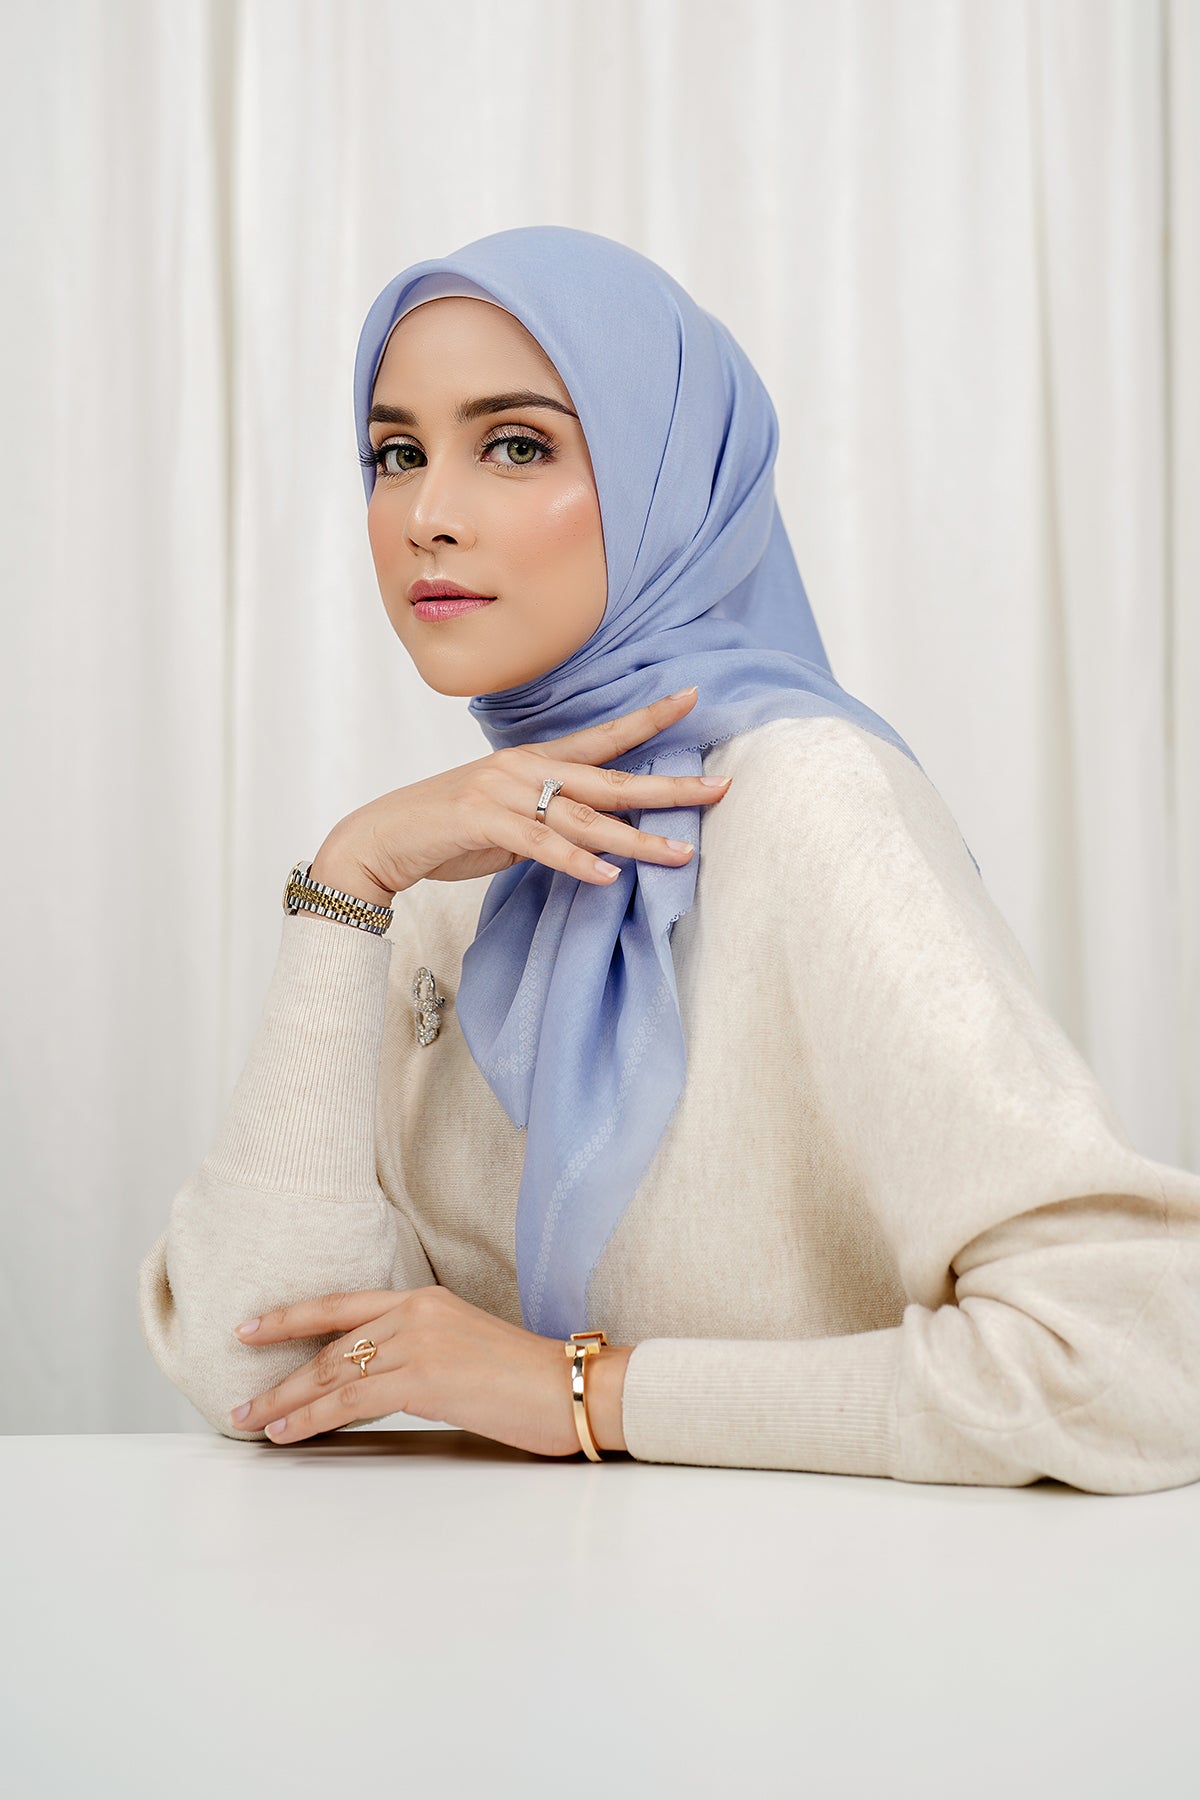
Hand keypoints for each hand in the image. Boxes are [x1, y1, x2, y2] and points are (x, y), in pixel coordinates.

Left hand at [228, 1284, 630, 1456]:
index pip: (342, 1306)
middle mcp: (416, 1311)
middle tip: (241, 1403)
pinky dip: (312, 1417)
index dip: (291, 1317)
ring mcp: (419, 1340)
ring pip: (332, 1372)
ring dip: (285, 1402)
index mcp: (425, 1299)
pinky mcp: (424, 1376)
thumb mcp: (464, 1350)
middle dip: (279, 1376)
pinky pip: (350, 1398)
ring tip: (252, 1423)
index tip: (249, 1328)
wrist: (571, 1389)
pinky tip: (288, 1433)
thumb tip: (374, 1381)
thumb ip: (419, 1353)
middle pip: (329, 1345)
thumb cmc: (527, 1381)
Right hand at [312, 684, 732, 899]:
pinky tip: (608, 878)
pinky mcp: (484, 822)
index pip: (602, 737)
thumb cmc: (447, 829)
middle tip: (720, 787)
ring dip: (635, 839)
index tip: (693, 699)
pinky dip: (576, 864)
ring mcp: (504, 793)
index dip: (648, 719)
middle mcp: (525, 769)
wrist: (382, 838)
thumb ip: (550, 823)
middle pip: (610, 779)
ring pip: (585, 819)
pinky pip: (542, 846)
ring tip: (680, 853)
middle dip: (669, 786)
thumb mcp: (509, 820)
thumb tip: (593, 842)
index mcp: (534, 761)